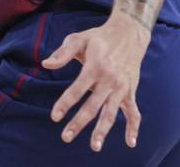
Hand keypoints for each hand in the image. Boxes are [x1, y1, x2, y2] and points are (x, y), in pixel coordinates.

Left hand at [42, 13, 149, 151]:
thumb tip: (45, 64)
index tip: (55, 117)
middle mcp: (109, 80)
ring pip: (111, 113)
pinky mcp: (130, 92)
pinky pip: (134, 113)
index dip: (65, 104)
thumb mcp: (78, 39)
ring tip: (94, 147)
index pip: (77, 90)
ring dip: (102, 131)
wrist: (129, 34)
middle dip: (78, 123)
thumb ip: (62, 53)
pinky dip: (133, 128)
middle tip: (65, 137)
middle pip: (92, 106)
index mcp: (95, 67)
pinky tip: (130, 143)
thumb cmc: (98, 37)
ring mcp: (121, 88)